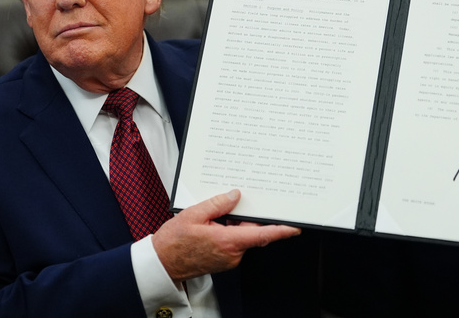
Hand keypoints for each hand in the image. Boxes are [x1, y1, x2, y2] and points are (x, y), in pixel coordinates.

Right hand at [152, 189, 300, 282]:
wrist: (163, 263)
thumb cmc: (174, 242)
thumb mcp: (194, 214)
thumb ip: (218, 203)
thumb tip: (235, 195)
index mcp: (227, 241)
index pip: (262, 235)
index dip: (281, 230)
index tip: (296, 226)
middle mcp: (232, 253)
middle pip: (252, 232)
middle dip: (249, 216)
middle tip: (241, 201)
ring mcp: (229, 259)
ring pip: (243, 237)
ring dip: (237, 224)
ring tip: (217, 215)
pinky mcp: (224, 260)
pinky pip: (234, 242)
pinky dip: (230, 231)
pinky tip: (215, 224)